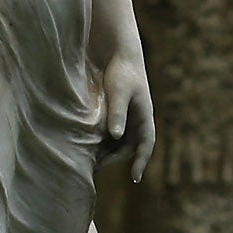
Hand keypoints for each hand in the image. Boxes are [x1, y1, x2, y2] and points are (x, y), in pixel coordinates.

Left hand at [98, 53, 154, 181]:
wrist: (118, 54)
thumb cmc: (121, 72)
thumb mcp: (119, 92)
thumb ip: (118, 113)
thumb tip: (117, 136)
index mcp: (145, 116)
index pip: (147, 144)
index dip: (142, 162)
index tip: (135, 178)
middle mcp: (138, 121)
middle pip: (129, 148)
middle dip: (114, 159)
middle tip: (95, 167)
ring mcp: (127, 118)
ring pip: (119, 142)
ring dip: (106, 152)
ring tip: (87, 160)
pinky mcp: (116, 114)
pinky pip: (111, 134)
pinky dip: (101, 142)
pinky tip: (85, 145)